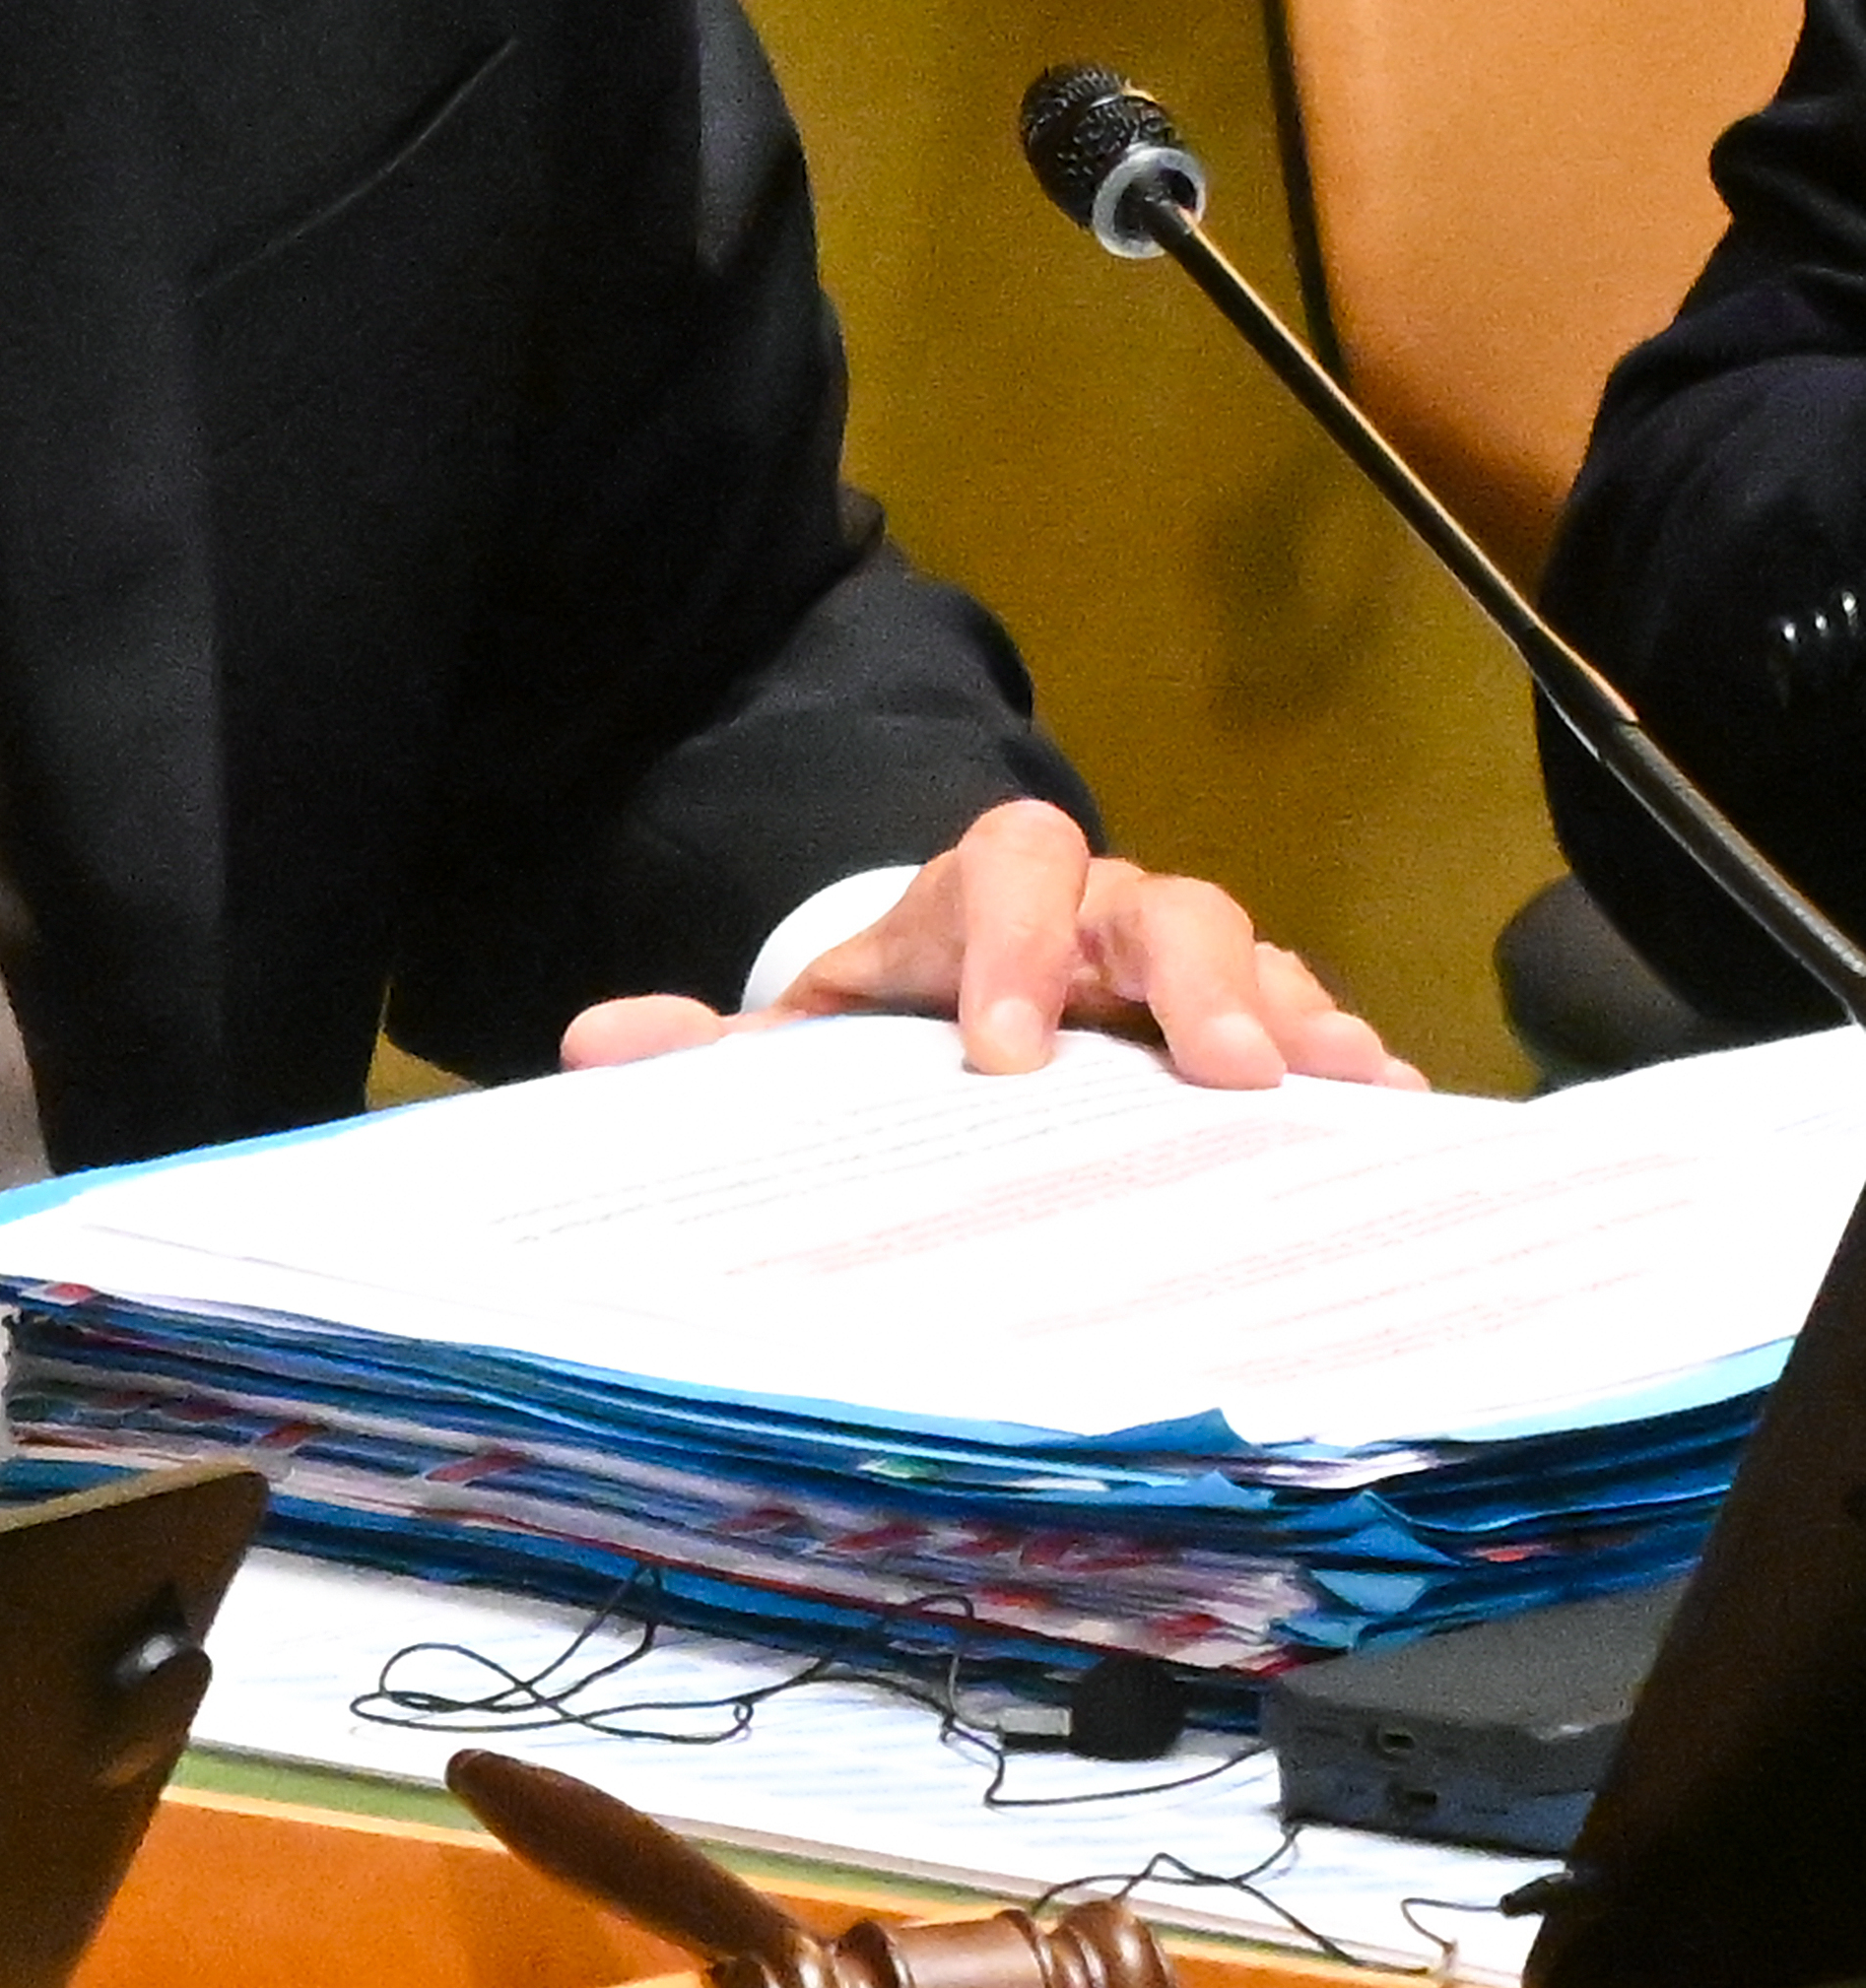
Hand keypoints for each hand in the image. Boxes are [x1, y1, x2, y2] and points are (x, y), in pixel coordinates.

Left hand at [556, 797, 1413, 1092]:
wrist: (960, 1012)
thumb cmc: (884, 1027)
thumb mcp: (794, 1035)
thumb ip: (706, 1043)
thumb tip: (594, 1047)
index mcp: (976, 900)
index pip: (1002, 869)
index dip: (1006, 944)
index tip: (1000, 1056)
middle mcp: (1098, 915)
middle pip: (1163, 903)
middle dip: (1193, 978)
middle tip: (1220, 1070)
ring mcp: (1185, 968)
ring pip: (1256, 957)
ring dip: (1294, 1016)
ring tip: (1336, 1087)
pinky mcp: (1253, 1026)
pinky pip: (1316, 1027)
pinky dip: (1354, 1065)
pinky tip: (1394, 1117)